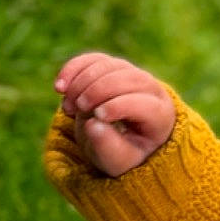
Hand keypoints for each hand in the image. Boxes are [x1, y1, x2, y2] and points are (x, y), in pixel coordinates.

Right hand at [54, 52, 174, 176]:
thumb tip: (91, 125)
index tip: (96, 116)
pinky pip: (94, 59)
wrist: (119, 141)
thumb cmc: (123, 154)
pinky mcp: (112, 67)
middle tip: (78, 108)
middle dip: (98, 89)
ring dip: (83, 81)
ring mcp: (132, 74)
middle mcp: (151, 89)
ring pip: (109, 65)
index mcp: (160, 115)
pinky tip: (59, 87)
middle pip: (127, 77)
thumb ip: (107, 147)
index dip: (119, 105)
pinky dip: (74, 69)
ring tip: (67, 107)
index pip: (143, 102)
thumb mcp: (117, 161)